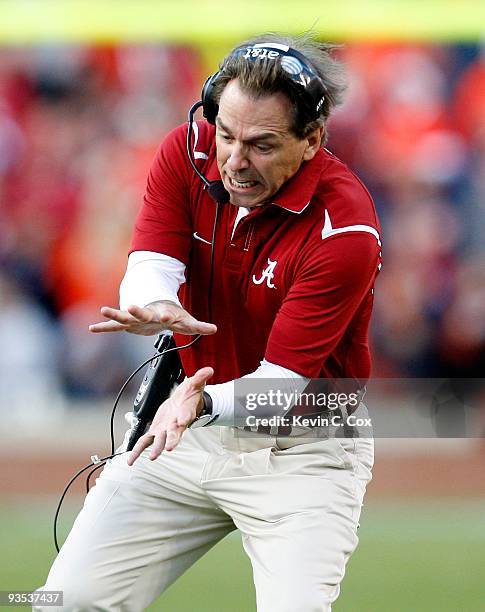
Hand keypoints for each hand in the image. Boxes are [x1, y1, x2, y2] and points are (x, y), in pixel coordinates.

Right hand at [88, 301, 216, 335]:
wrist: (157, 308)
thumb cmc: (173, 315)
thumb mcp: (187, 320)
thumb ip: (199, 326)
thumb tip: (215, 329)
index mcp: (162, 314)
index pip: (166, 316)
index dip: (167, 317)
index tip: (167, 318)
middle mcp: (147, 314)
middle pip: (142, 313)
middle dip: (137, 311)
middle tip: (131, 306)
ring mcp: (135, 319)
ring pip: (124, 317)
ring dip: (115, 314)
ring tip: (102, 309)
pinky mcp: (127, 324)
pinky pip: (113, 327)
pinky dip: (104, 327)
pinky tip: (92, 328)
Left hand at [127, 366, 213, 464]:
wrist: (183, 404)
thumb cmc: (189, 396)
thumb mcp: (194, 383)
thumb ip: (200, 377)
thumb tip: (209, 370)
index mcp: (185, 412)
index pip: (186, 415)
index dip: (184, 418)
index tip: (182, 421)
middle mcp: (176, 424)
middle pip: (175, 433)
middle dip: (172, 440)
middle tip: (169, 448)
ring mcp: (166, 429)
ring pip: (160, 440)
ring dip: (156, 449)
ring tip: (152, 457)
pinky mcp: (156, 430)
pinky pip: (145, 441)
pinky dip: (138, 450)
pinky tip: (131, 460)